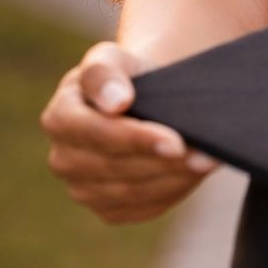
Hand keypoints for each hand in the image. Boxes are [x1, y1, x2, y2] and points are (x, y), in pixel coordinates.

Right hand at [39, 40, 218, 224]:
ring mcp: (82, 188)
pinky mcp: (108, 209)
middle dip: (165, 162)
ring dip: (174, 178)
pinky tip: (194, 174)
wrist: (141, 101)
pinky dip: (172, 192)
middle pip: (117, 167)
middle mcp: (63, 159)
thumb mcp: (115, 58)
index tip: (175, 142)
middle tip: (207, 155)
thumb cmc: (127, 76)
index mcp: (59, 117)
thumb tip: (115, 102)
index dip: (136, 139)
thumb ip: (105, 72)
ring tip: (208, 162)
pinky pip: (142, 207)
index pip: (96, 134)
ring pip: (132, 192)